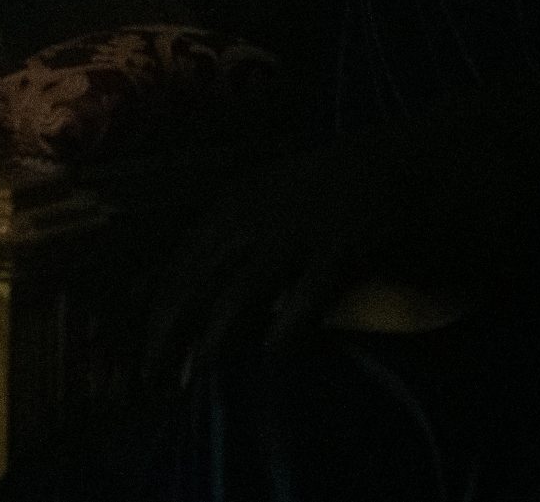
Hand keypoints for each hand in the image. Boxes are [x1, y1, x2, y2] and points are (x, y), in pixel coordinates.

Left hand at [141, 127, 444, 389]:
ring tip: (198, 370)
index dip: (158, 313)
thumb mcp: (263, 205)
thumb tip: (171, 291)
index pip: (180, 266)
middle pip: (198, 280)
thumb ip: (225, 244)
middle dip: (171, 330)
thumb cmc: (321, 195)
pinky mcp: (340, 245)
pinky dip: (289, 323)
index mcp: (232, 205)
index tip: (145, 355)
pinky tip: (275, 350)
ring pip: (243, 290)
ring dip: (216, 334)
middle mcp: (255, 214)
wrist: (394, 163)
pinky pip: (308, 293)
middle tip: (153, 376)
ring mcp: (297, 229)